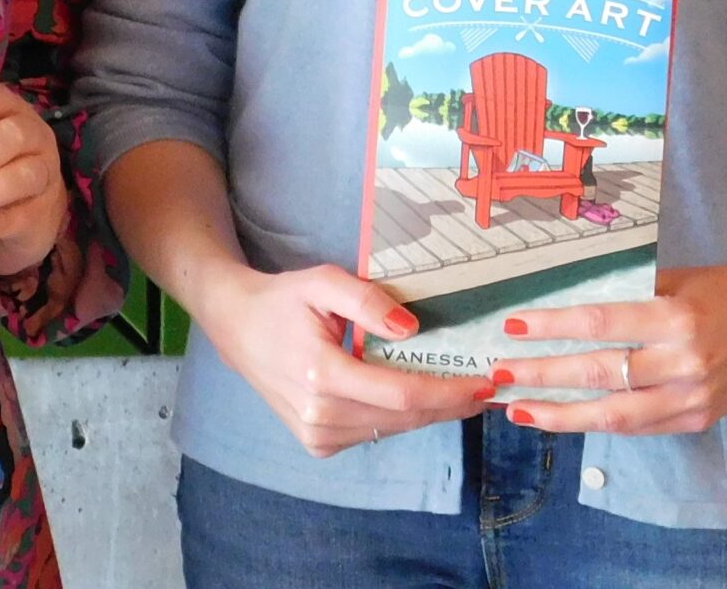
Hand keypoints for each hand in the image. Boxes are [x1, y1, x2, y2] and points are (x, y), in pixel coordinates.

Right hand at [198, 262, 493, 457]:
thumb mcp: (323, 282)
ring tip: (463, 391)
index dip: (448, 392)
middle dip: (451, 404)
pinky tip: (421, 397)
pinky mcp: (317, 444)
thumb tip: (413, 329)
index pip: (402, 394)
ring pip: (393, 428)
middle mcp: (319, 415)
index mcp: (321, 375)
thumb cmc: (284, 300)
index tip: (485, 383)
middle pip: (404, 417)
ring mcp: (317, 436)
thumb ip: (369, 302)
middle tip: (488, 387)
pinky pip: (374, 431)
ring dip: (431, 412)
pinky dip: (402, 416)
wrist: (238, 328)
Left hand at [491, 258, 726, 435]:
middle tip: (499, 375)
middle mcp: (682, 362)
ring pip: (613, 415)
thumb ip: (630, 297)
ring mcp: (690, 398)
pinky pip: (637, 427)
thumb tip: (568, 310)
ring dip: (560, 415)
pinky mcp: (695, 420)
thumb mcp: (678, 280)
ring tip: (520, 410)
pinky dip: (598, 423)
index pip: (601, 324)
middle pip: (598, 374)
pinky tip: (566, 417)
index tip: (514, 327)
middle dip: (543, 376)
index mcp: (676, 317)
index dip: (554, 328)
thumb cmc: (724, 290)